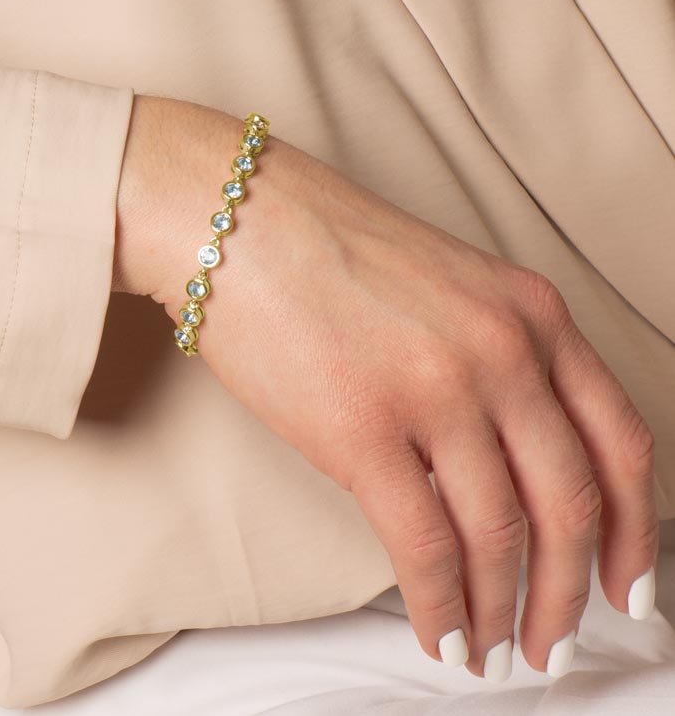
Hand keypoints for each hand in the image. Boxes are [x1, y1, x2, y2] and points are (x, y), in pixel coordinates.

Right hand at [113, 94, 658, 680]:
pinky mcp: (362, 430)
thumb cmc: (327, 248)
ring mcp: (435, 390)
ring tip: (490, 651)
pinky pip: (425, 548)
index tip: (627, 587)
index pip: (619, 440)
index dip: (632, 531)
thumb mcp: (447, 286)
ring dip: (502, 612)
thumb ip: (494, 362)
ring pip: (500, 536)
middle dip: (568, 595)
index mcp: (530, 312)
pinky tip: (440, 634)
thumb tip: (500, 466)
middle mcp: (501, 351)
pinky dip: (441, 608)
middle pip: (569, 502)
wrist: (239, 219)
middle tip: (553, 645)